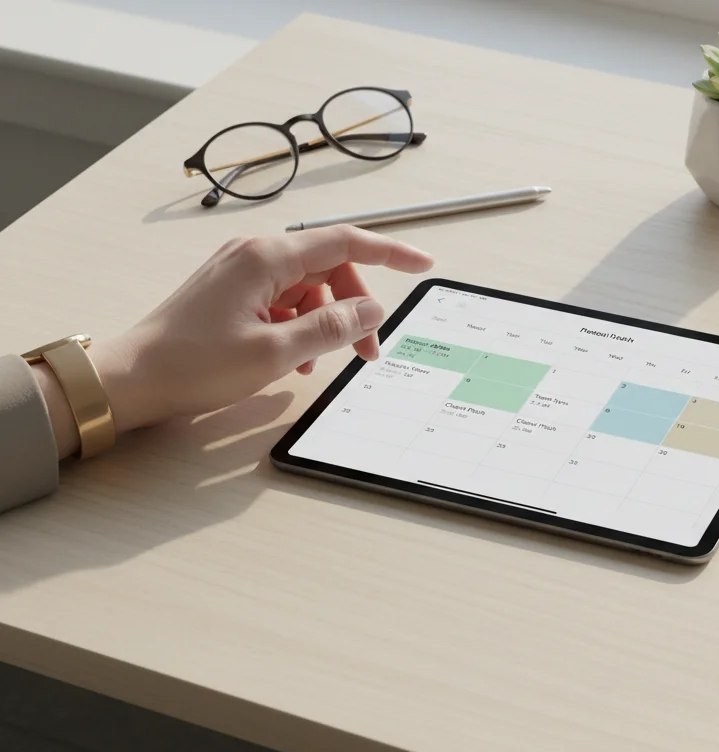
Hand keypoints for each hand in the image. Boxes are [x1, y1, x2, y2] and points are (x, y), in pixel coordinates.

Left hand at [82, 226, 432, 438]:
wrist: (130, 379)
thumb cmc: (192, 364)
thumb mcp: (275, 353)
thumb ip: (332, 328)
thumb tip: (372, 310)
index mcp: (267, 258)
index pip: (346, 241)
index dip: (391, 252)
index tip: (423, 263)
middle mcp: (255, 255)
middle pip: (330, 267)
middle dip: (356, 306)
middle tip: (367, 350)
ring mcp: (241, 271)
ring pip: (309, 287)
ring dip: (327, 322)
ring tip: (322, 363)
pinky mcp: (232, 292)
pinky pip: (284, 300)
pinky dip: (300, 325)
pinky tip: (294, 360)